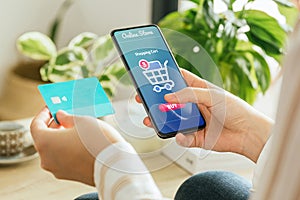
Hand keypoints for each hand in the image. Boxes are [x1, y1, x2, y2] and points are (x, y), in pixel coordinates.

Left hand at [30, 107, 123, 185]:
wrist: (114, 164)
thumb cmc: (97, 141)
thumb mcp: (82, 121)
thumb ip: (67, 117)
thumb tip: (61, 116)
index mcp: (45, 143)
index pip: (36, 126)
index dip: (43, 114)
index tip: (51, 108)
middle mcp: (47, 159)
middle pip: (44, 139)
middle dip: (53, 125)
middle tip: (64, 115)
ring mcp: (57, 169)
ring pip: (53, 149)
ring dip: (60, 137)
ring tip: (74, 127)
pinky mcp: (69, 175)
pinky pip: (63, 158)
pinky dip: (66, 148)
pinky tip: (79, 140)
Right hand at [136, 69, 272, 161]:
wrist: (248, 134)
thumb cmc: (236, 110)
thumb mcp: (212, 95)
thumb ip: (190, 94)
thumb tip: (169, 97)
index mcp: (198, 90)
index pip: (179, 80)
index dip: (165, 76)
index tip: (151, 74)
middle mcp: (193, 105)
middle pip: (170, 101)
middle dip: (156, 100)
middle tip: (142, 99)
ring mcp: (193, 121)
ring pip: (171, 120)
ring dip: (160, 120)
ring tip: (150, 119)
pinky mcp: (195, 137)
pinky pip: (182, 137)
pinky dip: (179, 137)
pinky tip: (180, 135)